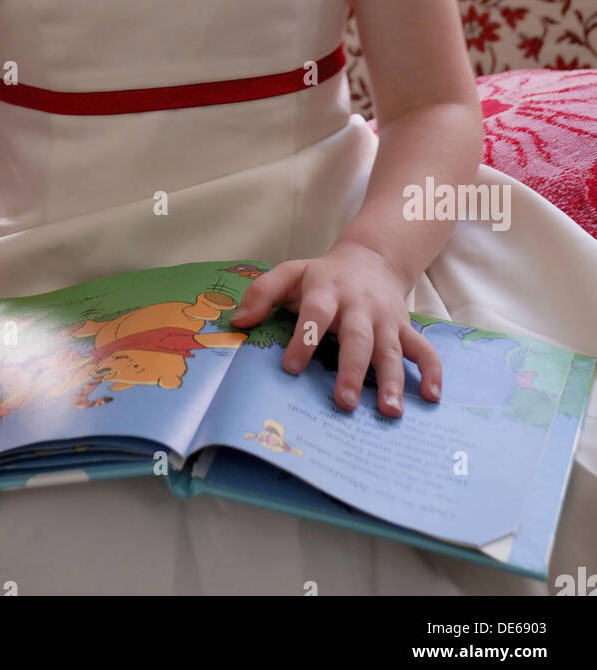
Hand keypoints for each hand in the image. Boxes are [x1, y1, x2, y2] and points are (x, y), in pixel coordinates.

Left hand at [230, 243, 441, 416]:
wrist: (371, 258)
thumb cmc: (323, 276)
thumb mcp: (291, 273)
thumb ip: (262, 293)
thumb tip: (237, 322)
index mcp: (327, 292)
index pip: (315, 314)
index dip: (304, 339)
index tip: (290, 368)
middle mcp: (359, 307)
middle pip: (358, 337)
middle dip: (352, 369)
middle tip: (344, 402)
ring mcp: (386, 319)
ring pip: (392, 349)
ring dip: (393, 380)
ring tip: (389, 411)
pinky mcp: (404, 328)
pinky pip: (424, 349)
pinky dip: (432, 371)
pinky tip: (431, 397)